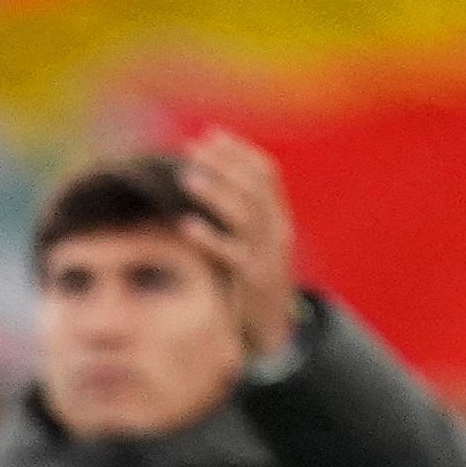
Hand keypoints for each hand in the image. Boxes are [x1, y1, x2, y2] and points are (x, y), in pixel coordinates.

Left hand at [173, 127, 302, 367]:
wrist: (274, 331)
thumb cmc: (254, 282)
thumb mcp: (254, 245)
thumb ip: (240, 216)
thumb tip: (207, 180)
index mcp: (279, 218)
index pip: (266, 173)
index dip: (238, 151)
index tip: (210, 135)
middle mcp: (278, 232)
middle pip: (254, 188)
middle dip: (223, 164)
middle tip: (193, 148)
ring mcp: (268, 256)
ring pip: (245, 216)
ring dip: (216, 193)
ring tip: (187, 177)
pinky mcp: (253, 280)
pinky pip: (231, 254)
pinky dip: (209, 237)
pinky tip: (186, 224)